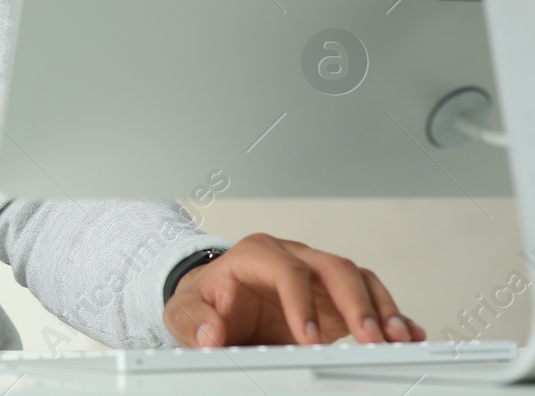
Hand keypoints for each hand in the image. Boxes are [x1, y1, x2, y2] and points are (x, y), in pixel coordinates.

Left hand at [164, 233, 427, 347]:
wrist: (215, 300)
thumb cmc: (204, 301)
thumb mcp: (185, 310)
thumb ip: (193, 321)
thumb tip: (210, 335)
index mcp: (256, 255)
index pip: (286, 270)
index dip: (300, 303)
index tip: (308, 339)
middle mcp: (293, 258)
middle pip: (334, 268)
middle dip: (356, 302)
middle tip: (371, 339)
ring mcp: (318, 276)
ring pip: (359, 279)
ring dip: (382, 309)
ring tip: (398, 340)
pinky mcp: (335, 298)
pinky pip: (371, 298)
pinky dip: (392, 316)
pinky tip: (410, 336)